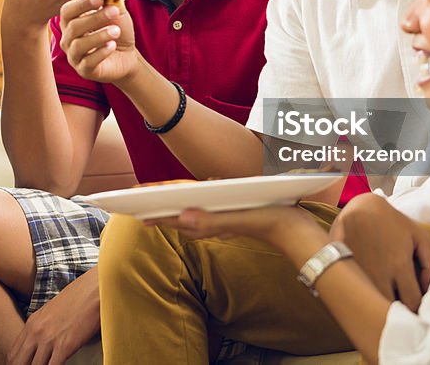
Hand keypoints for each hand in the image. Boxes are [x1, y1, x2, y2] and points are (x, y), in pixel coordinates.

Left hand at [7, 269, 100, 364]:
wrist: (94, 289)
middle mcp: (36, 332)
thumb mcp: (51, 312)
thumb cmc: (78, 299)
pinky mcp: (65, 346)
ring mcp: (49, 339)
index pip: (13, 354)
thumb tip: (40, 344)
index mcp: (31, 324)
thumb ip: (42, 328)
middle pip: (18, 363)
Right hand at [59, 0, 138, 83]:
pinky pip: (88, 62)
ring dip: (99, 36)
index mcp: (72, 21)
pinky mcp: (84, 70)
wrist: (127, 56)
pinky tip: (112, 46)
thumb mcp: (116, 13)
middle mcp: (68, 38)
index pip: (68, 10)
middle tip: (114, 12)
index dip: (83, 3)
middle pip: (74, 26)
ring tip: (116, 31)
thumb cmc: (117, 31)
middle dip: (95, 18)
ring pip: (79, 45)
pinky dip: (100, 53)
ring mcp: (74, 56)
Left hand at [146, 204, 319, 252]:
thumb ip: (212, 221)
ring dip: (171, 207)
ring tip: (150, 202)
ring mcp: (222, 220)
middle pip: (178, 215)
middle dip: (156, 208)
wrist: (297, 231)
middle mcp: (214, 224)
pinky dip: (193, 206)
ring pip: (190, 214)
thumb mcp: (241, 219)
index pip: (175, 216)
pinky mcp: (231, 217)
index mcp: (211, 222)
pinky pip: (205, 211)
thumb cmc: (270, 221)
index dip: (154, 209)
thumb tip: (182, 218)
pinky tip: (188, 202)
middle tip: (133, 199)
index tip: (133, 203)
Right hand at [332, 193, 429, 311]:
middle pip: (390, 310)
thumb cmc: (391, 221)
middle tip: (403, 307)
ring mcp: (358, 273)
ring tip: (386, 299)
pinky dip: (363, 297)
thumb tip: (429, 288)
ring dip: (380, 305)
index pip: (413, 303)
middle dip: (399, 312)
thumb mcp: (418, 235)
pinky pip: (355, 294)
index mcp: (399, 265)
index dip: (418, 309)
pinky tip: (369, 291)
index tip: (417, 307)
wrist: (359, 207)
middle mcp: (377, 273)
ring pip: (371, 305)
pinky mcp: (343, 271)